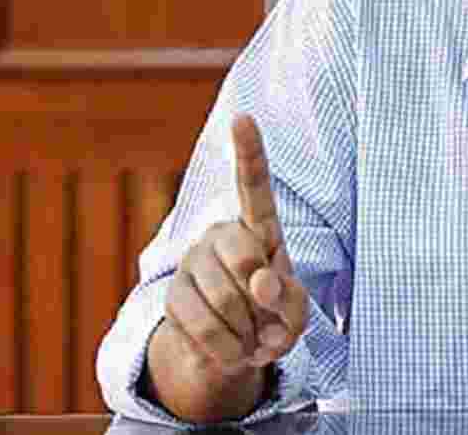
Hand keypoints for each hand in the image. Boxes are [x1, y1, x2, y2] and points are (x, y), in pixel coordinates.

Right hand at [163, 114, 307, 378]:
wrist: (233, 350)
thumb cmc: (273, 320)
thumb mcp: (295, 313)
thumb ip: (290, 300)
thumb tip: (261, 282)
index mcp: (260, 229)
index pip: (254, 187)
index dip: (249, 153)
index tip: (242, 117)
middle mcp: (222, 236)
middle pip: (245, 260)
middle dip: (264, 298)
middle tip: (268, 315)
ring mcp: (192, 263)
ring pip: (225, 300)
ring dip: (247, 332)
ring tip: (251, 335)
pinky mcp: (172, 295)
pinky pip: (202, 326)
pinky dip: (227, 350)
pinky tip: (232, 349)